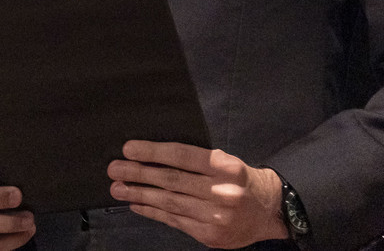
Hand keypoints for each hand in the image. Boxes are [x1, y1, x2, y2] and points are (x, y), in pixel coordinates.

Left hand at [106, 140, 285, 247]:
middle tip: (115, 169)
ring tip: (118, 188)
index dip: (153, 152)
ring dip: (139, 194)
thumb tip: (153, 156)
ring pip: (169, 203)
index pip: (182, 156)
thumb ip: (195, 160)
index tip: (129, 149)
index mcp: (225, 167)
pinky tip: (136, 204)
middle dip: (138, 174)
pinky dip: (152, 212)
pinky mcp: (210, 235)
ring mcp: (215, 216)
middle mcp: (221, 191)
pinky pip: (174, 221)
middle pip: (171, 180)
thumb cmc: (240, 179)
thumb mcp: (225, 161)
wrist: (269, 210)